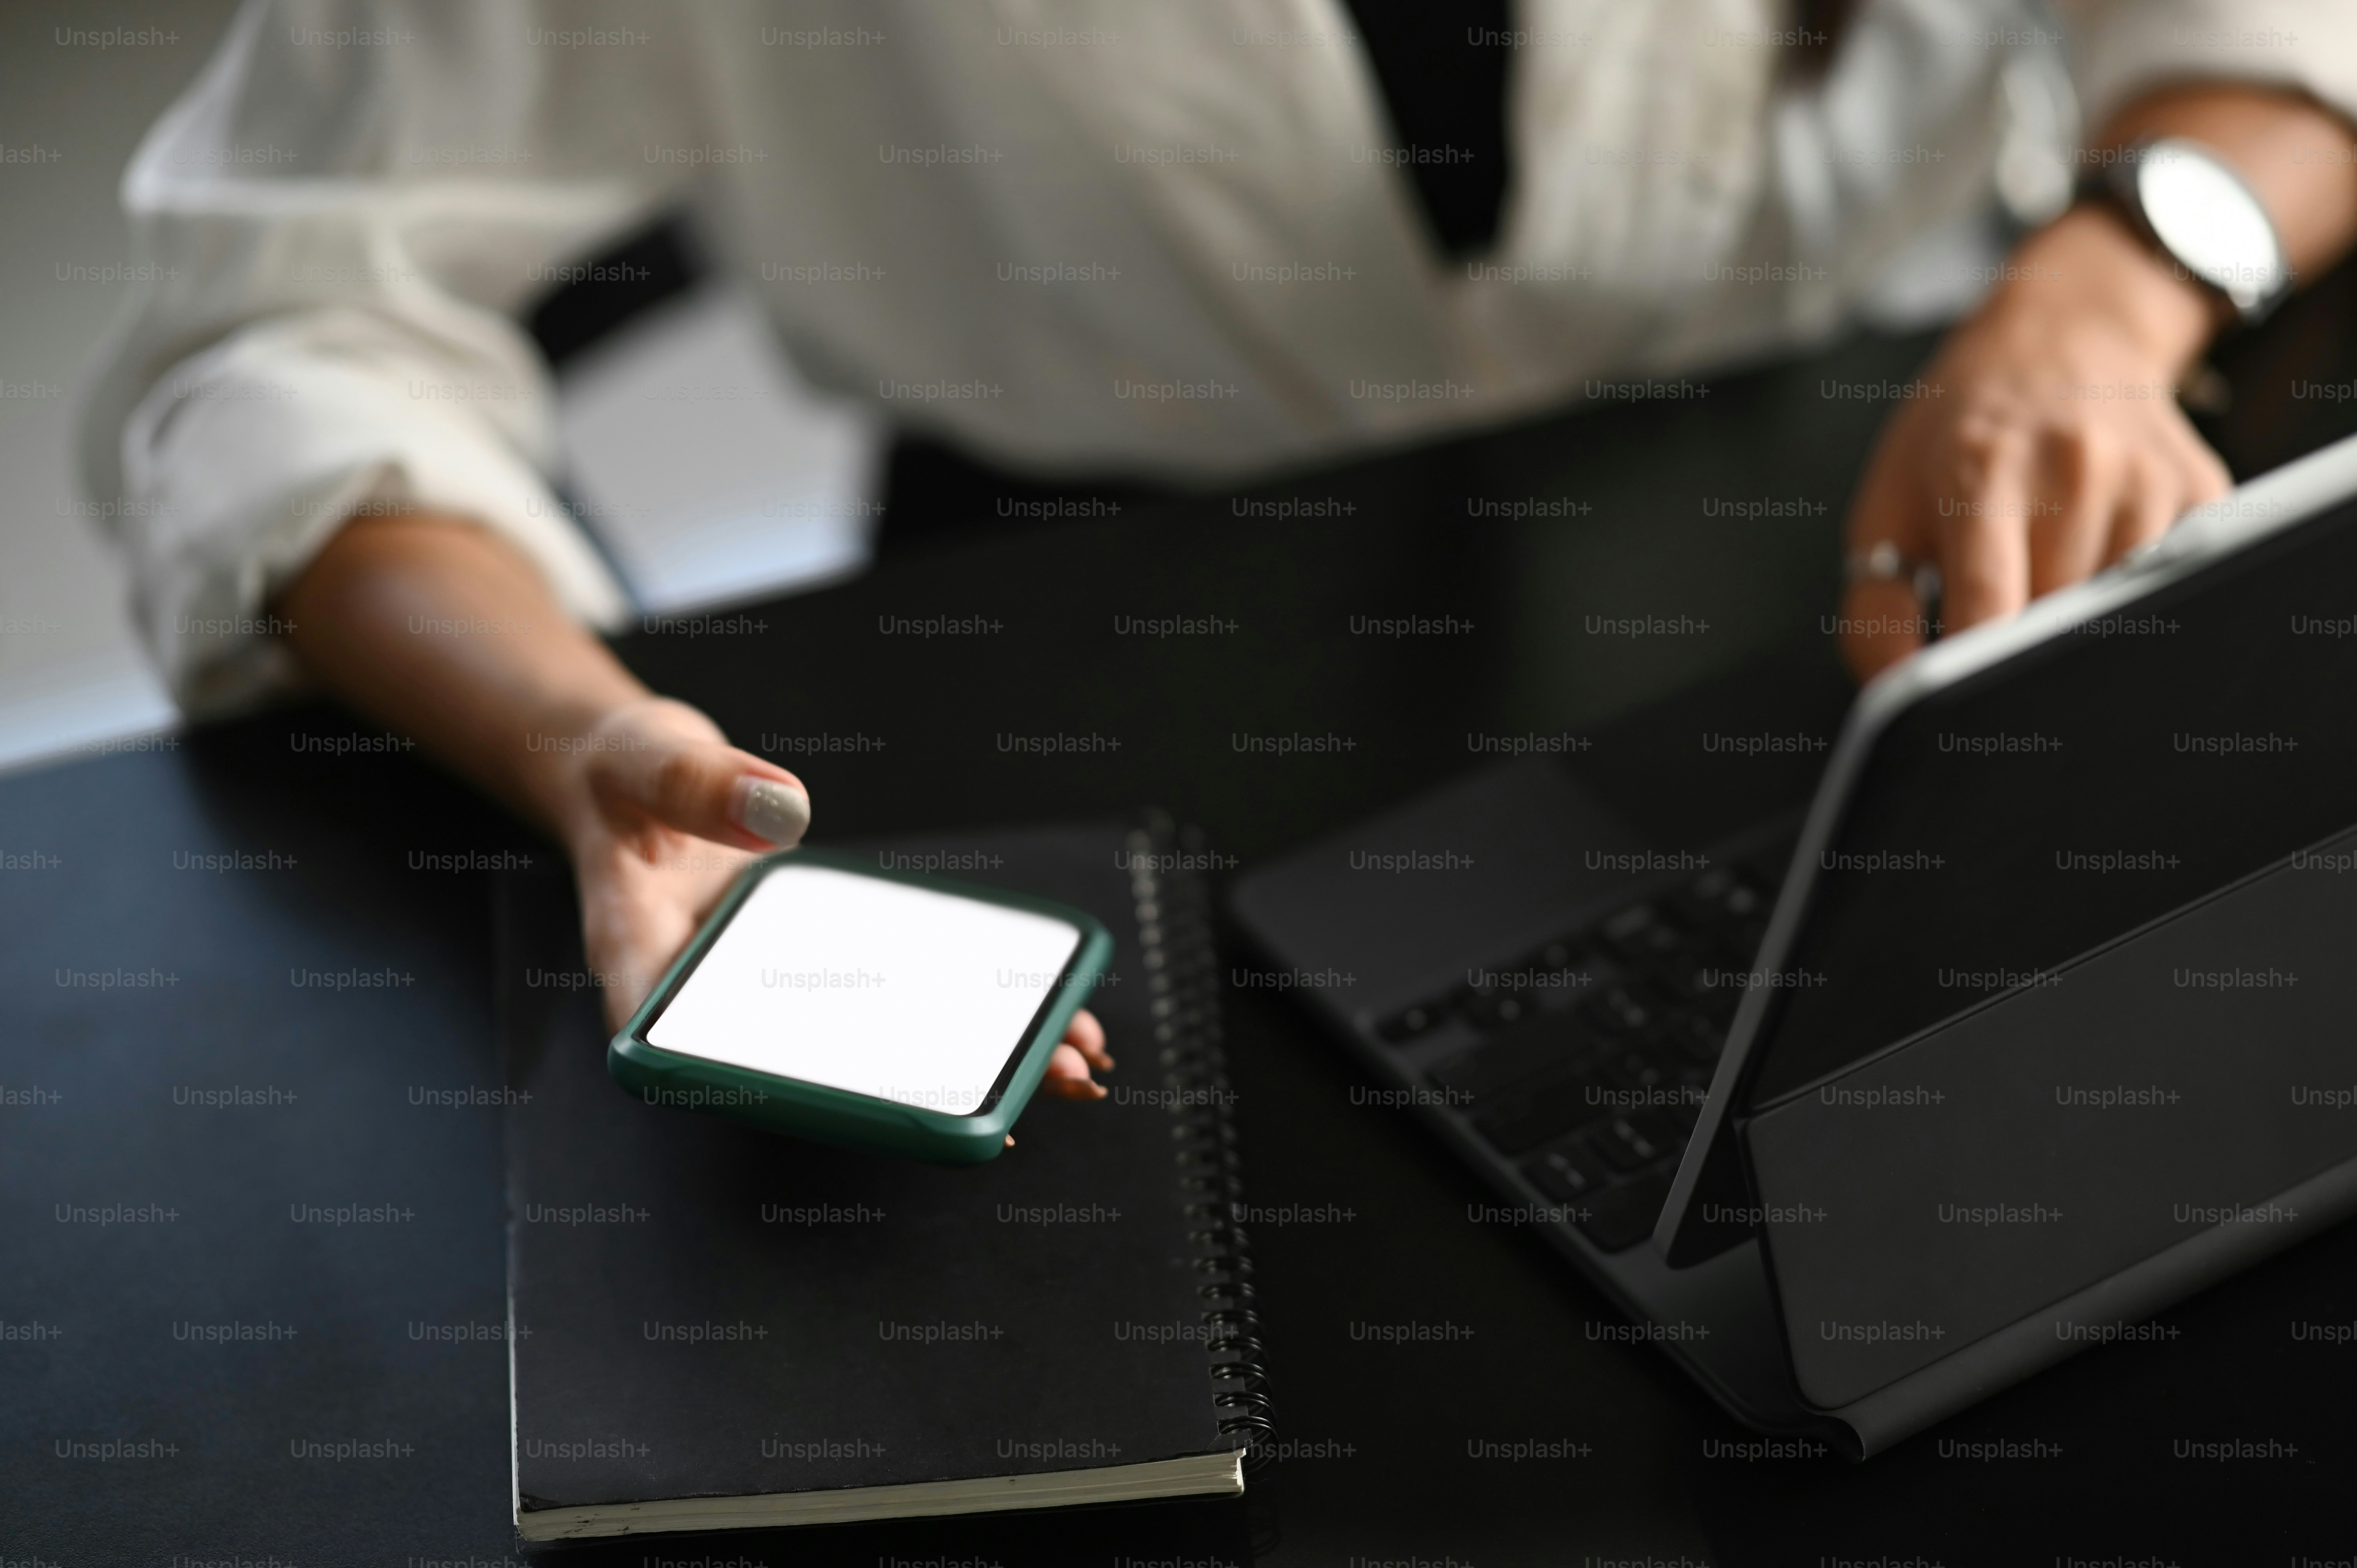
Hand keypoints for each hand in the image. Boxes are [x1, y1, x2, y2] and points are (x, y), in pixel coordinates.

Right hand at [552, 695, 1111, 1099]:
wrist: (640, 778)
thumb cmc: (621, 777)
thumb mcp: (642, 761)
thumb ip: (695, 784)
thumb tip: (779, 810)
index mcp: (651, 978)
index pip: (707, 1065)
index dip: (795, 1100)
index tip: (879, 1115)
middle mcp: (719, 1007)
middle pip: (823, 1076)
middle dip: (923, 1100)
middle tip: (1021, 1111)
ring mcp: (781, 992)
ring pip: (881, 1048)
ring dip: (973, 1061)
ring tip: (1065, 1067)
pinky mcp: (829, 967)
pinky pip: (904, 997)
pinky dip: (972, 1004)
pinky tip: (1047, 1008)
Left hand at [1839, 205, 2232, 679]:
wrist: (2059, 342)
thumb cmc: (1957, 438)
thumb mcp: (1885, 509)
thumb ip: (1876, 611)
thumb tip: (1895, 697)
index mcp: (1981, 473)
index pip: (1991, 604)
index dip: (1974, 675)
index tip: (1961, 714)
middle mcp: (2074, 469)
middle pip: (2058, 621)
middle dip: (2023, 661)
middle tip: (1997, 661)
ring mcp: (2147, 480)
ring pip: (2120, 617)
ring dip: (2079, 637)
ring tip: (2046, 600)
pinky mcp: (2204, 493)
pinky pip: (2173, 590)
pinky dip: (2131, 609)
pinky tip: (2100, 579)